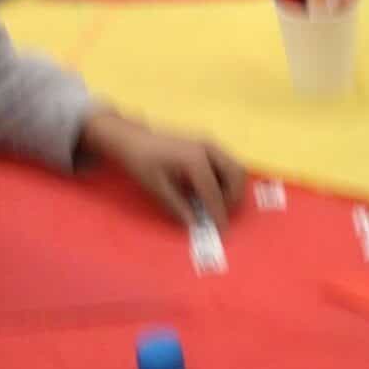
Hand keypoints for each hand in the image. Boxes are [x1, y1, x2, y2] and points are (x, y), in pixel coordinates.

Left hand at [79, 110, 244, 228]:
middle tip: (221, 214)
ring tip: (217, 203)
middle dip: (234, 198)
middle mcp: (209, 148)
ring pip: (235, 167)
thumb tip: (194, 224)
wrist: (132, 138)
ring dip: (233, 187)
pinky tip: (211, 189)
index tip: (222, 230)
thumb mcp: (156, 188)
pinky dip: (227, 178)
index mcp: (195, 160)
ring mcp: (210, 143)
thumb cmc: (141, 162)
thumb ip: (177, 207)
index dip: (219, 213)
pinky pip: (227, 162)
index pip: (214, 192)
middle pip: (236, 174)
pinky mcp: (208, 144)